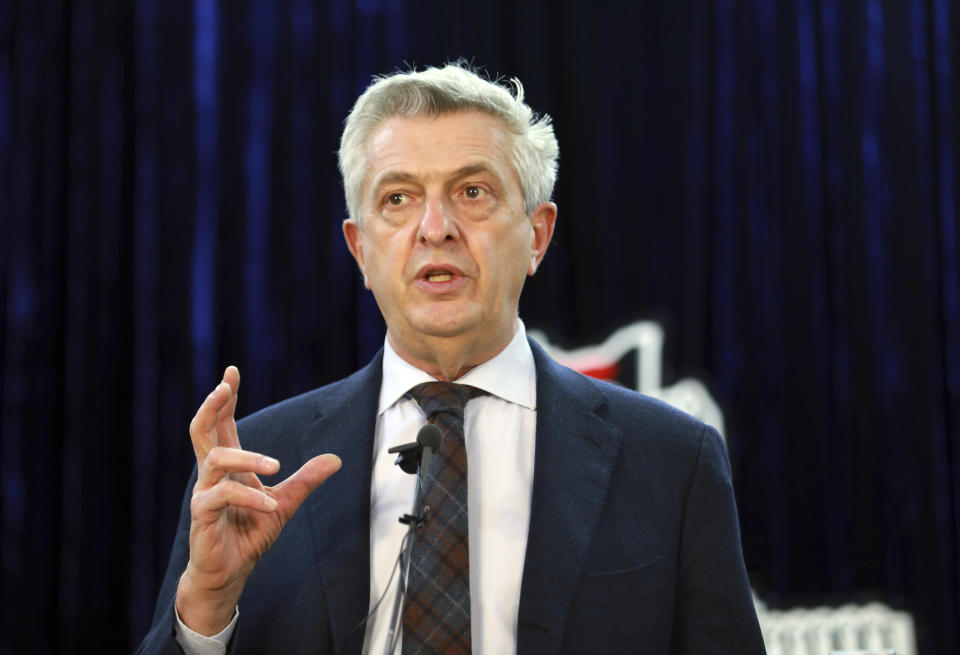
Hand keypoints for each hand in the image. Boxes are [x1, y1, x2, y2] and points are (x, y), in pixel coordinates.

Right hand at [175, 366, 341, 634]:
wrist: (232, 571)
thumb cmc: (249, 534)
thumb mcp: (285, 502)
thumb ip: (305, 479)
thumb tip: (335, 459)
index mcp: (230, 467)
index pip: (222, 425)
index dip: (225, 400)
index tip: (231, 373)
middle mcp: (212, 474)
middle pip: (201, 431)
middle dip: (212, 406)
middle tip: (224, 387)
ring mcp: (204, 492)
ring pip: (215, 459)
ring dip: (248, 458)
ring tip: (276, 467)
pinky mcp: (202, 514)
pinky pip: (221, 495)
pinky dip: (249, 498)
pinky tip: (270, 506)